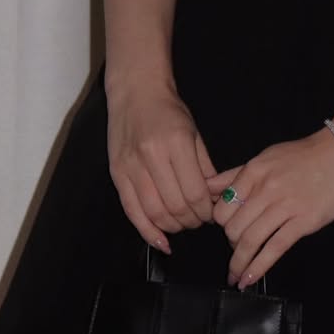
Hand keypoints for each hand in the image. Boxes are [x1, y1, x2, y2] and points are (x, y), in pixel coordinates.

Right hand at [105, 63, 216, 252]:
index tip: (212, 214)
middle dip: (192, 221)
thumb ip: (205, 167)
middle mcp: (151, 156)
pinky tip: (161, 241)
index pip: (195, 192)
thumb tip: (216, 199)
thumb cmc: (169, 110)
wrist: (135, 92)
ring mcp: (131, 166)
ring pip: (155, 212)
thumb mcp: (194, 133)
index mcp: (176, 143)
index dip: (206, 210)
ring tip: (183, 225)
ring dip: (173, 227)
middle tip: (200, 221)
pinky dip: (147, 231)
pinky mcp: (116, 174)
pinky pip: (132, 211)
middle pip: (176, 206)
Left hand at [206, 128, 333, 288]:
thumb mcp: (266, 157)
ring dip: (239, 262)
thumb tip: (207, 188)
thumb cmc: (305, 156)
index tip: (227, 229)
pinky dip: (258, 267)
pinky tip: (249, 278)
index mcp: (254, 171)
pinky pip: (274, 248)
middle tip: (237, 248)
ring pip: (250, 240)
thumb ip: (236, 174)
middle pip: (233, 226)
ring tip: (236, 274)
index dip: (220, 222)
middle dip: (231, 243)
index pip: (222, 206)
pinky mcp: (303, 222)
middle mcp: (266, 189)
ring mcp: (285, 206)